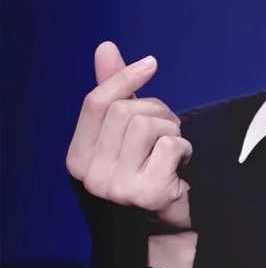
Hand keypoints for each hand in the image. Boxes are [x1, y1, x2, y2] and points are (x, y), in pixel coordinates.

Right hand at [66, 41, 192, 230]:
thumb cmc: (148, 167)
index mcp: (77, 157)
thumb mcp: (128, 129)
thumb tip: (106, 47)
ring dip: (172, 129)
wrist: (170, 220)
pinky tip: (182, 165)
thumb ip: (115, 91)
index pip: (95, 103)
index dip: (124, 77)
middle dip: (157, 110)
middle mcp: (90, 175)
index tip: (151, 64)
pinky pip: (171, 145)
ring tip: (173, 149)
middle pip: (125, 111)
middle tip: (167, 129)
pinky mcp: (146, 193)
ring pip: (148, 124)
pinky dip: (185, 148)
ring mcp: (116, 187)